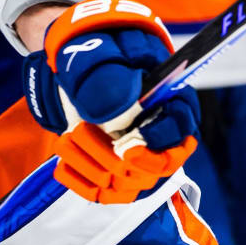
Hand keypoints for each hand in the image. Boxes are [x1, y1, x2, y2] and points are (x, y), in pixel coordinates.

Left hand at [21, 0, 198, 203]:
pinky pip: (104, 192)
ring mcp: (138, 157)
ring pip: (127, 183)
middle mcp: (162, 135)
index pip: (181, 132)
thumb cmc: (94, 52)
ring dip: (91, 164)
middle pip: (155, 168)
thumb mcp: (98, 53)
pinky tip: (64, 160)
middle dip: (114, 158)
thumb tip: (119, 110)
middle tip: (81, 132)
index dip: (156, 144)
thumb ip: (108, 75)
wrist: (74, 64)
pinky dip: (81, 180)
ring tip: (67, 138)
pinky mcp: (115, 172)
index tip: (124, 145)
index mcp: (172, 101)